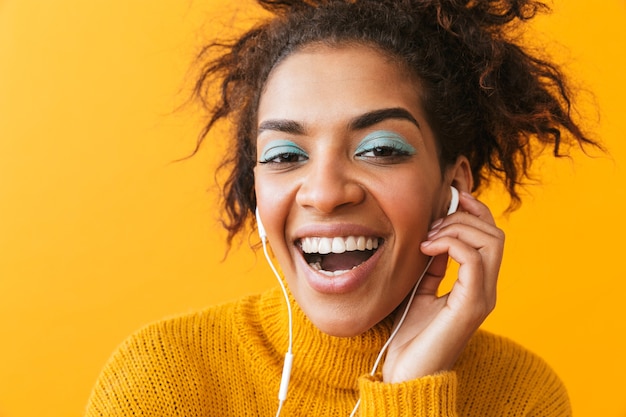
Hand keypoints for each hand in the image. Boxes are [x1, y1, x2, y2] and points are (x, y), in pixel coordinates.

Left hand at [382, 192, 503, 382]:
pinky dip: (452, 244)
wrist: (409, 373)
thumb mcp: (423, 291)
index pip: (489, 237)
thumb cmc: (413, 337)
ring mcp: (482, 297)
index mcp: (476, 285)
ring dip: (456, 229)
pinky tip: (427, 249)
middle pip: (494, 234)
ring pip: (490, 242)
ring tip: (428, 238)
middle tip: (431, 226)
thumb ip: (435, 267)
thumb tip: (435, 238)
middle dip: (463, 218)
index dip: (475, 212)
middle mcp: (486, 289)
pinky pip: (474, 261)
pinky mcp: (471, 306)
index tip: (451, 199)